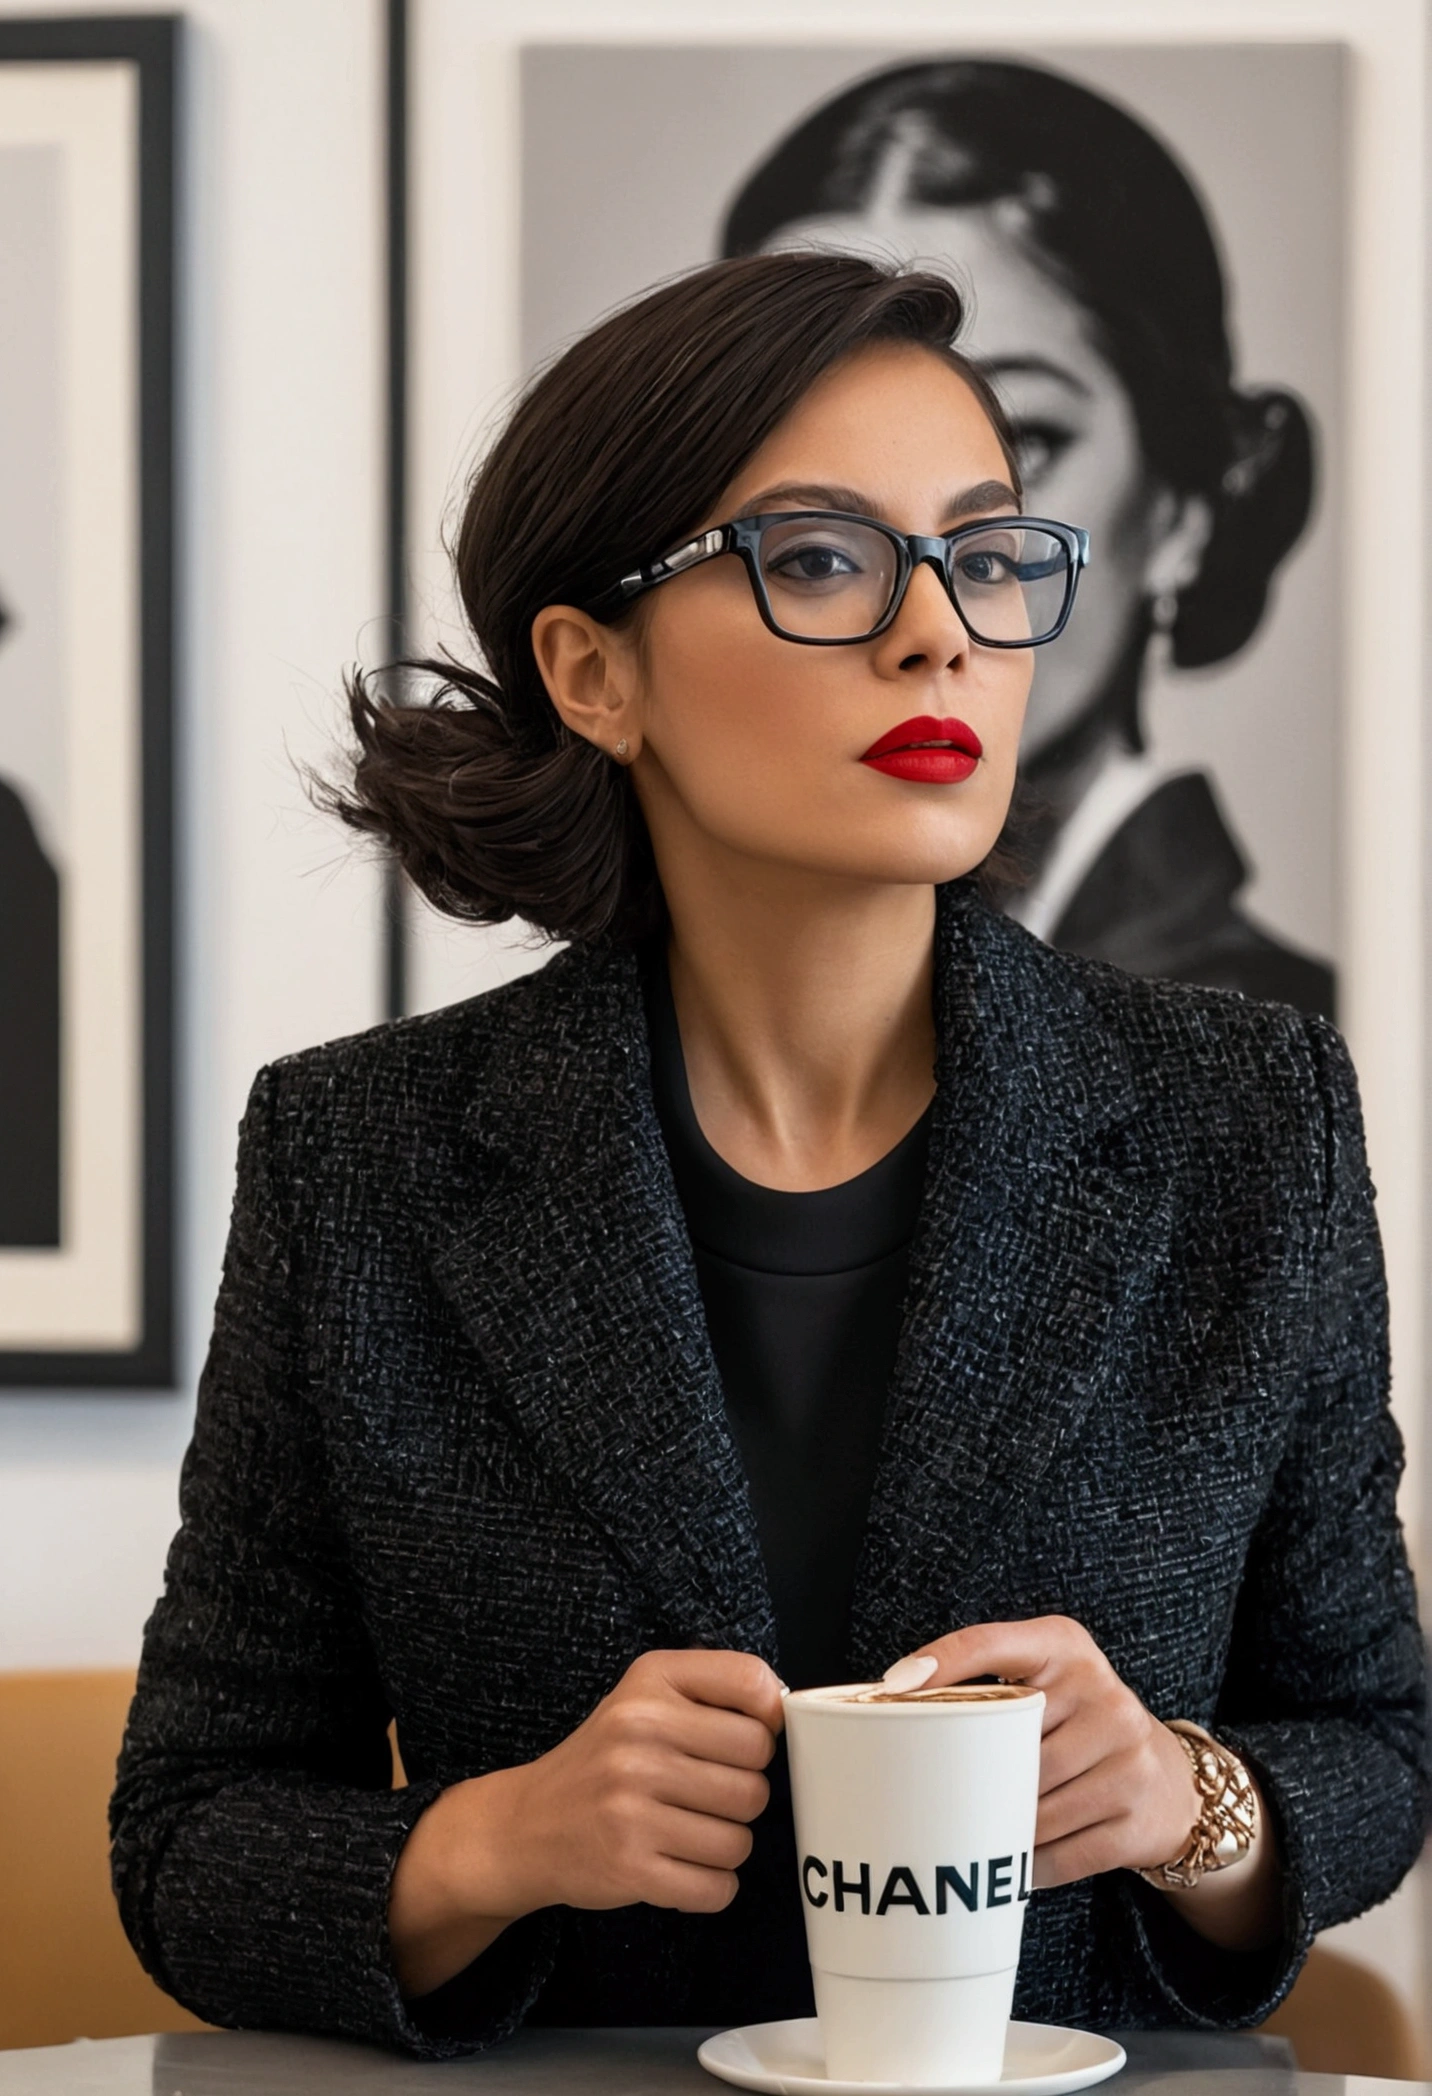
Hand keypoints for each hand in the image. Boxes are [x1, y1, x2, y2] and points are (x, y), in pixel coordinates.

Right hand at [487, 1647, 783, 1913]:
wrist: (527, 1825)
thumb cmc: (605, 1760)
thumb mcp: (644, 1697)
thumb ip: (713, 1689)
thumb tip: (786, 1710)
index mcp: (649, 1682)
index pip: (753, 1685)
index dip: (768, 1719)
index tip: (748, 1739)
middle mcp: (638, 1736)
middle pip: (756, 1774)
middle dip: (745, 1792)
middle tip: (708, 1795)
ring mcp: (631, 1804)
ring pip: (741, 1838)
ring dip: (727, 1843)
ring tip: (689, 1830)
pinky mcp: (630, 1866)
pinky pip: (717, 1887)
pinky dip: (711, 1886)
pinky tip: (681, 1866)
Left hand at [886, 1616, 1199, 1887]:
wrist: (1171, 1782)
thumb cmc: (1082, 1727)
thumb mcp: (1050, 1682)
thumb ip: (992, 1686)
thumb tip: (900, 1716)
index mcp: (1065, 1647)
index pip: (990, 1643)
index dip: (942, 1662)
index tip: (893, 1687)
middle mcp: (1103, 1694)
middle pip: (1009, 1745)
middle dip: (976, 1778)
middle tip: (944, 1792)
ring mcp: (1127, 1758)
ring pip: (1034, 1808)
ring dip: (1002, 1828)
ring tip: (986, 1830)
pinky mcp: (1137, 1820)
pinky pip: (1062, 1856)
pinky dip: (1033, 1867)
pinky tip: (1022, 1862)